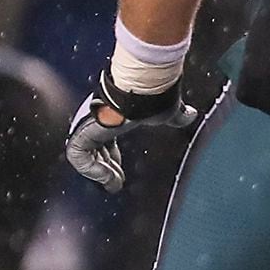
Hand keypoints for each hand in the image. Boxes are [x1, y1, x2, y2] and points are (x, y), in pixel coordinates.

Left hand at [64, 68, 198, 191]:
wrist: (140, 87)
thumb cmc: (151, 96)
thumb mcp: (165, 112)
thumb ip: (176, 116)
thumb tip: (191, 114)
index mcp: (112, 115)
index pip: (105, 140)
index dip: (112, 157)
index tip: (121, 173)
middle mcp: (96, 120)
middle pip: (95, 150)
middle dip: (106, 168)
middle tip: (117, 182)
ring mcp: (86, 126)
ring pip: (84, 156)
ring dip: (100, 172)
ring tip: (115, 183)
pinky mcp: (82, 132)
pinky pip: (77, 157)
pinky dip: (92, 170)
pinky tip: (109, 177)